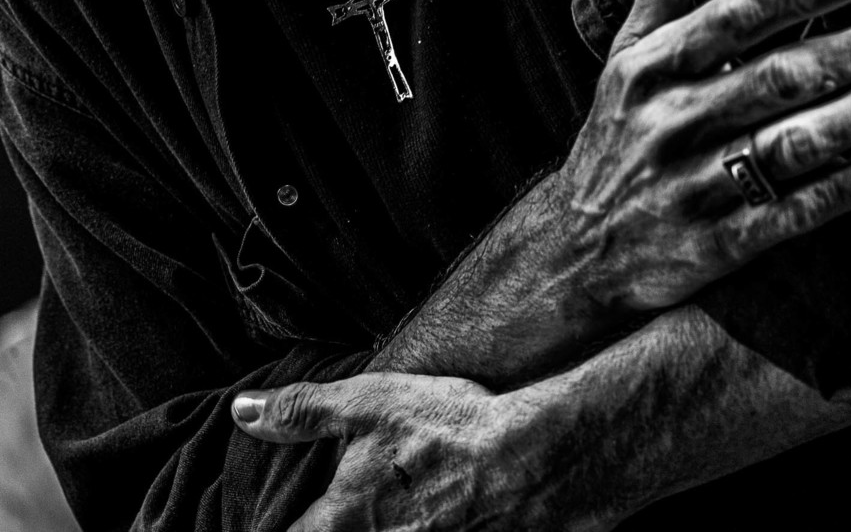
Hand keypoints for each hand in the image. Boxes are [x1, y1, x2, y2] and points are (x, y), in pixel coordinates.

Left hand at [231, 375, 586, 531]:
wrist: (535, 462)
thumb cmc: (448, 431)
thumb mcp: (369, 403)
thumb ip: (302, 412)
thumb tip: (242, 411)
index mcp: (341, 524)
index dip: (278, 524)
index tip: (278, 516)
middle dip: (330, 523)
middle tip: (342, 505)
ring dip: (385, 525)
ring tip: (395, 509)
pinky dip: (426, 530)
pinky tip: (432, 515)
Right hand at [371, 0, 850, 386]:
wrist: (577, 251)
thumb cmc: (618, 137)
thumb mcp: (626, 60)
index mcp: (651, 71)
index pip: (730, 21)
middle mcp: (670, 124)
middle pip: (770, 81)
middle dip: (846, 54)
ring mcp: (690, 187)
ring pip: (785, 147)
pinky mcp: (713, 245)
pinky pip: (785, 215)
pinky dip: (838, 192)